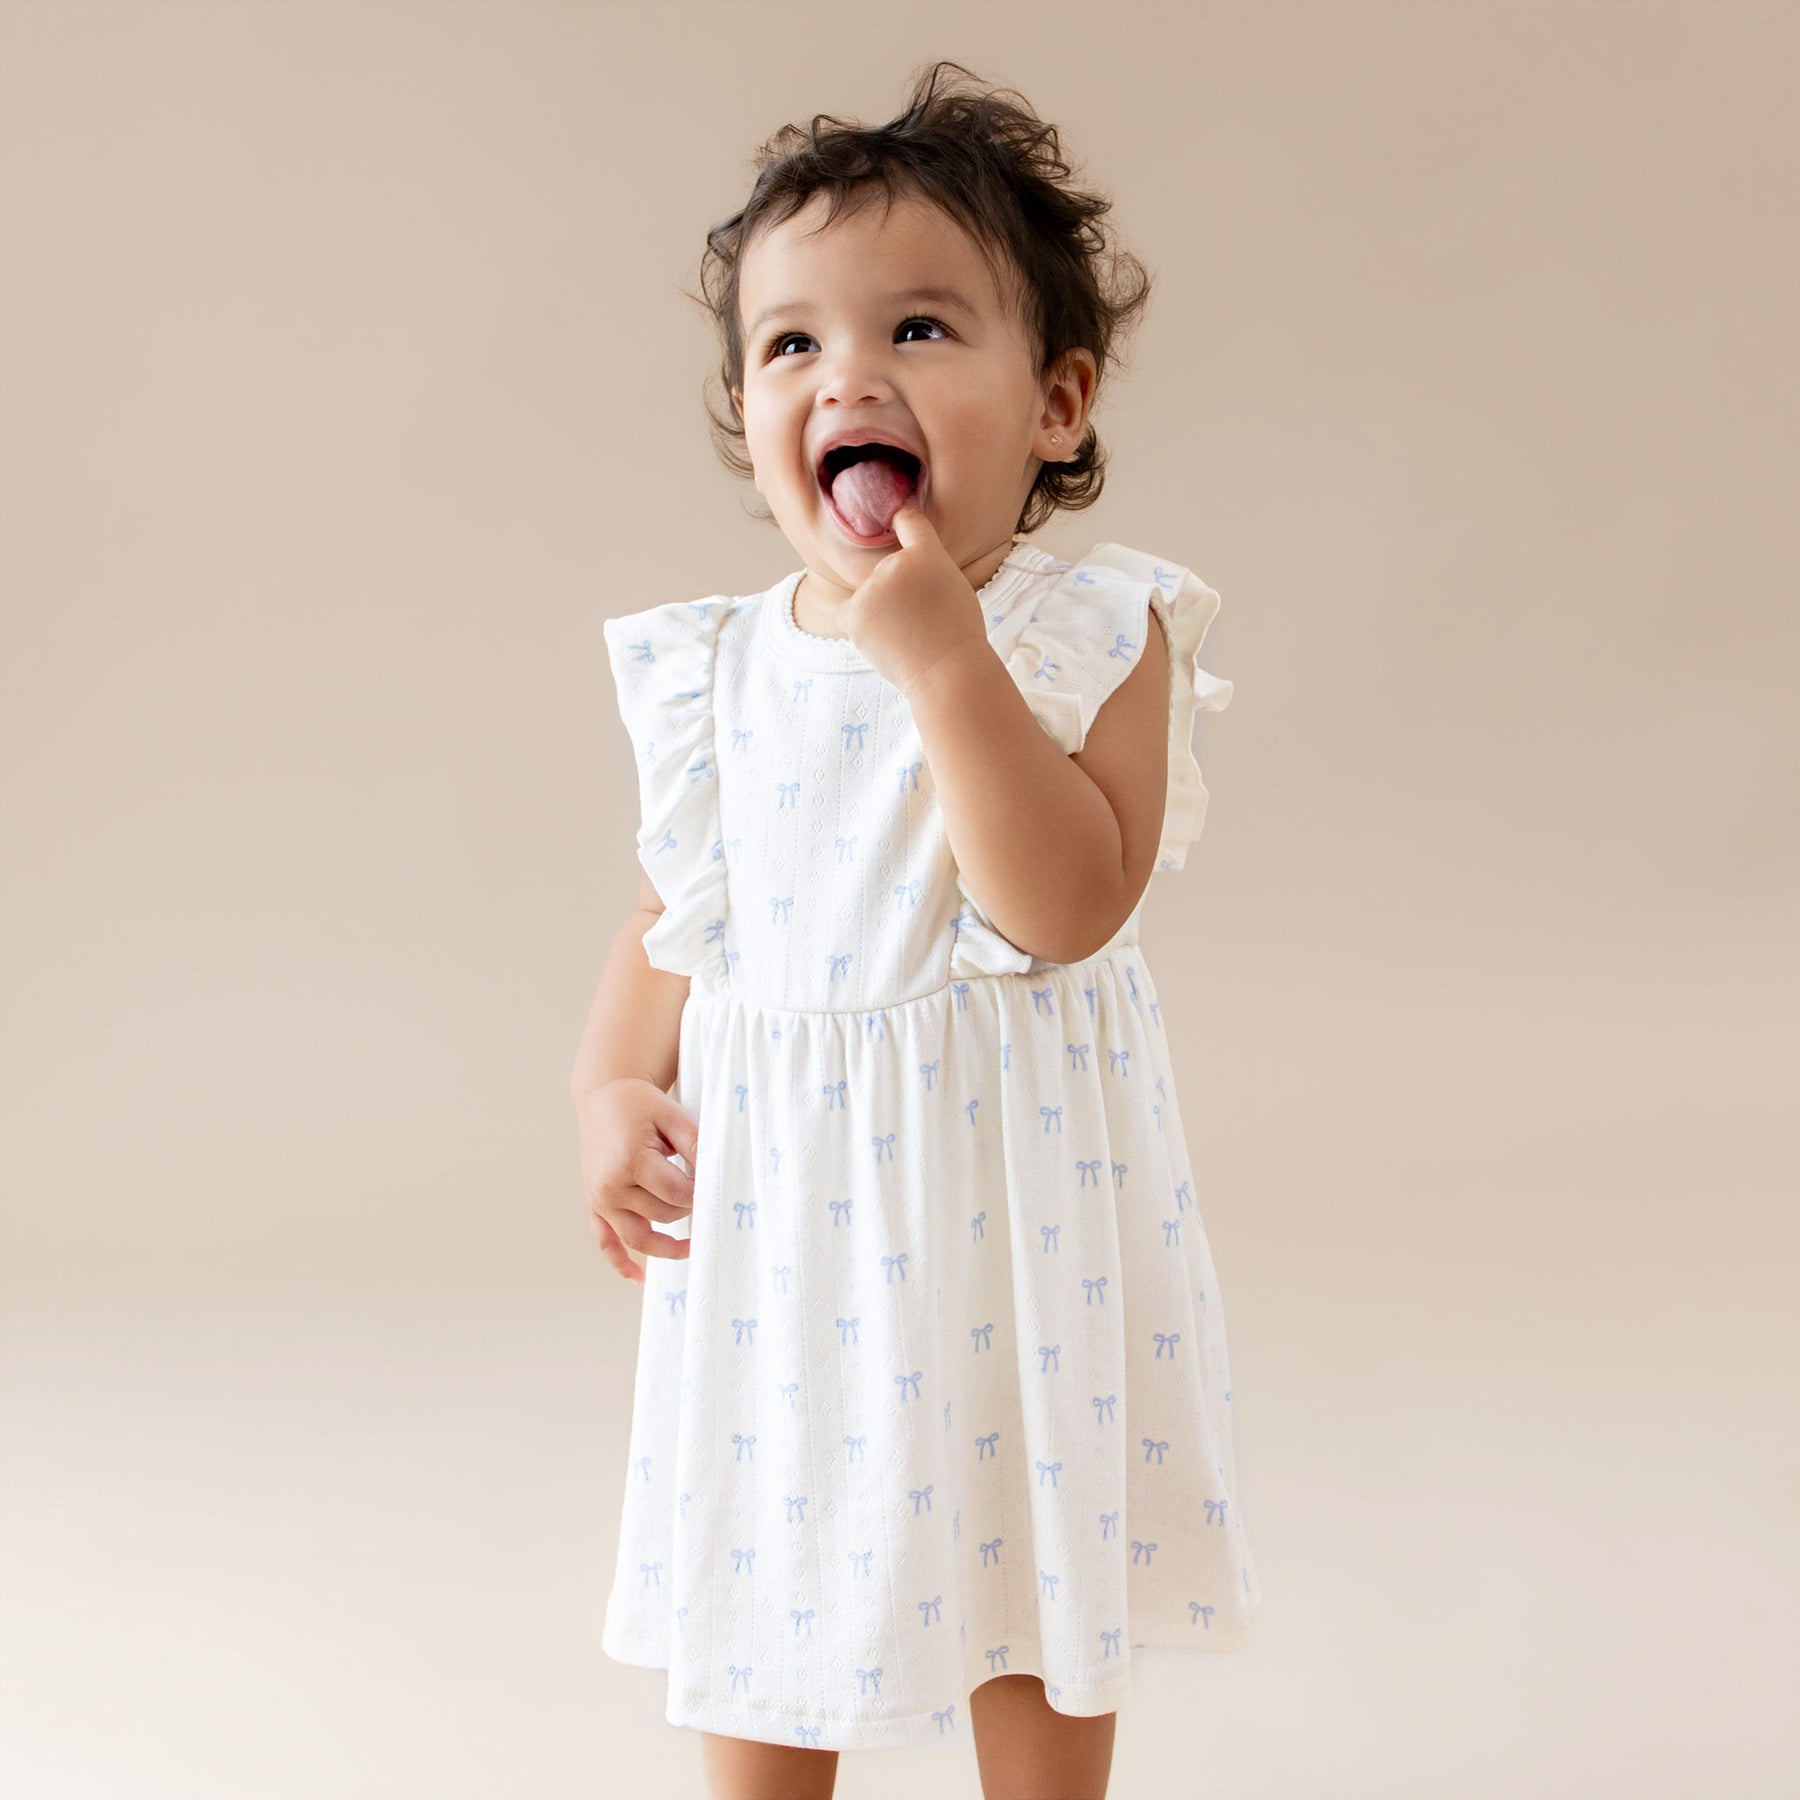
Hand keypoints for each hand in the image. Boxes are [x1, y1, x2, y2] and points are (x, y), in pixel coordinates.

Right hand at [574, 1077, 696, 1282]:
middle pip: (661, 1216)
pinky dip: (620, 1263)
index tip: (714, 1186)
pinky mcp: (594, 1205)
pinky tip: (639, 1278)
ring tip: (692, 1249)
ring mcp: (600, 1199)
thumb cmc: (641, 1105)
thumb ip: (695, 1145)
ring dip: (665, 1248)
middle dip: (686, 1210)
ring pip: (636, 1238)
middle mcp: (611, 1186)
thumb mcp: (672, 1115)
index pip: (678, 1194)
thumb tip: (714, 1176)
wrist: (604, 1097)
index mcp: (632, 1161)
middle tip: (702, 1196)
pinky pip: (605, 1242)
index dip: (701, 1193)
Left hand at [841, 498, 991, 694]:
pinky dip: (861, 624)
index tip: (899, 515)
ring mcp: (872, 587)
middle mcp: (896, 563)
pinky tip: (883, 637)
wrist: (948, 671)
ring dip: (881, 612)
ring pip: (869, 595)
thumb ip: (928, 568)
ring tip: (908, 634)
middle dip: (897, 592)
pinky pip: (848, 611)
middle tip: (921, 619)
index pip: (909, 521)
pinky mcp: (853, 613)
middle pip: (887, 572)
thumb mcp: (955, 587)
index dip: (903, 518)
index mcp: (928, 553)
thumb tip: (905, 562)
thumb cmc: (957, 636)